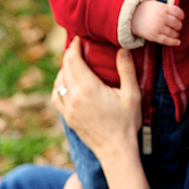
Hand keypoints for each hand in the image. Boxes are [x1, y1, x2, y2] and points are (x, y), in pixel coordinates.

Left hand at [52, 38, 141, 161]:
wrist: (116, 148)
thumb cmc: (127, 121)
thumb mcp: (132, 94)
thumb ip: (126, 70)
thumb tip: (122, 49)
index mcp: (89, 88)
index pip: (74, 61)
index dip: (74, 48)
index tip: (78, 39)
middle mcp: (75, 97)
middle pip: (65, 69)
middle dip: (69, 56)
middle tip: (77, 47)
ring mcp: (69, 108)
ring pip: (59, 82)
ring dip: (64, 70)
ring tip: (73, 64)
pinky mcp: (68, 117)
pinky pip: (56, 97)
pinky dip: (59, 86)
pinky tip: (65, 84)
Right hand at [132, 0, 184, 45]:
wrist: (130, 16)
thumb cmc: (145, 10)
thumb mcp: (156, 4)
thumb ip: (167, 9)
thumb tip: (179, 16)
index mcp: (163, 8)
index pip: (179, 13)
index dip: (181, 16)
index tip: (181, 18)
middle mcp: (161, 17)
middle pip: (177, 23)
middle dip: (179, 26)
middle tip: (177, 26)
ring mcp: (157, 27)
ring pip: (173, 32)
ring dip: (176, 34)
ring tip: (175, 33)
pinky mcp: (153, 36)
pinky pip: (166, 40)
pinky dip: (174, 42)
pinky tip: (178, 42)